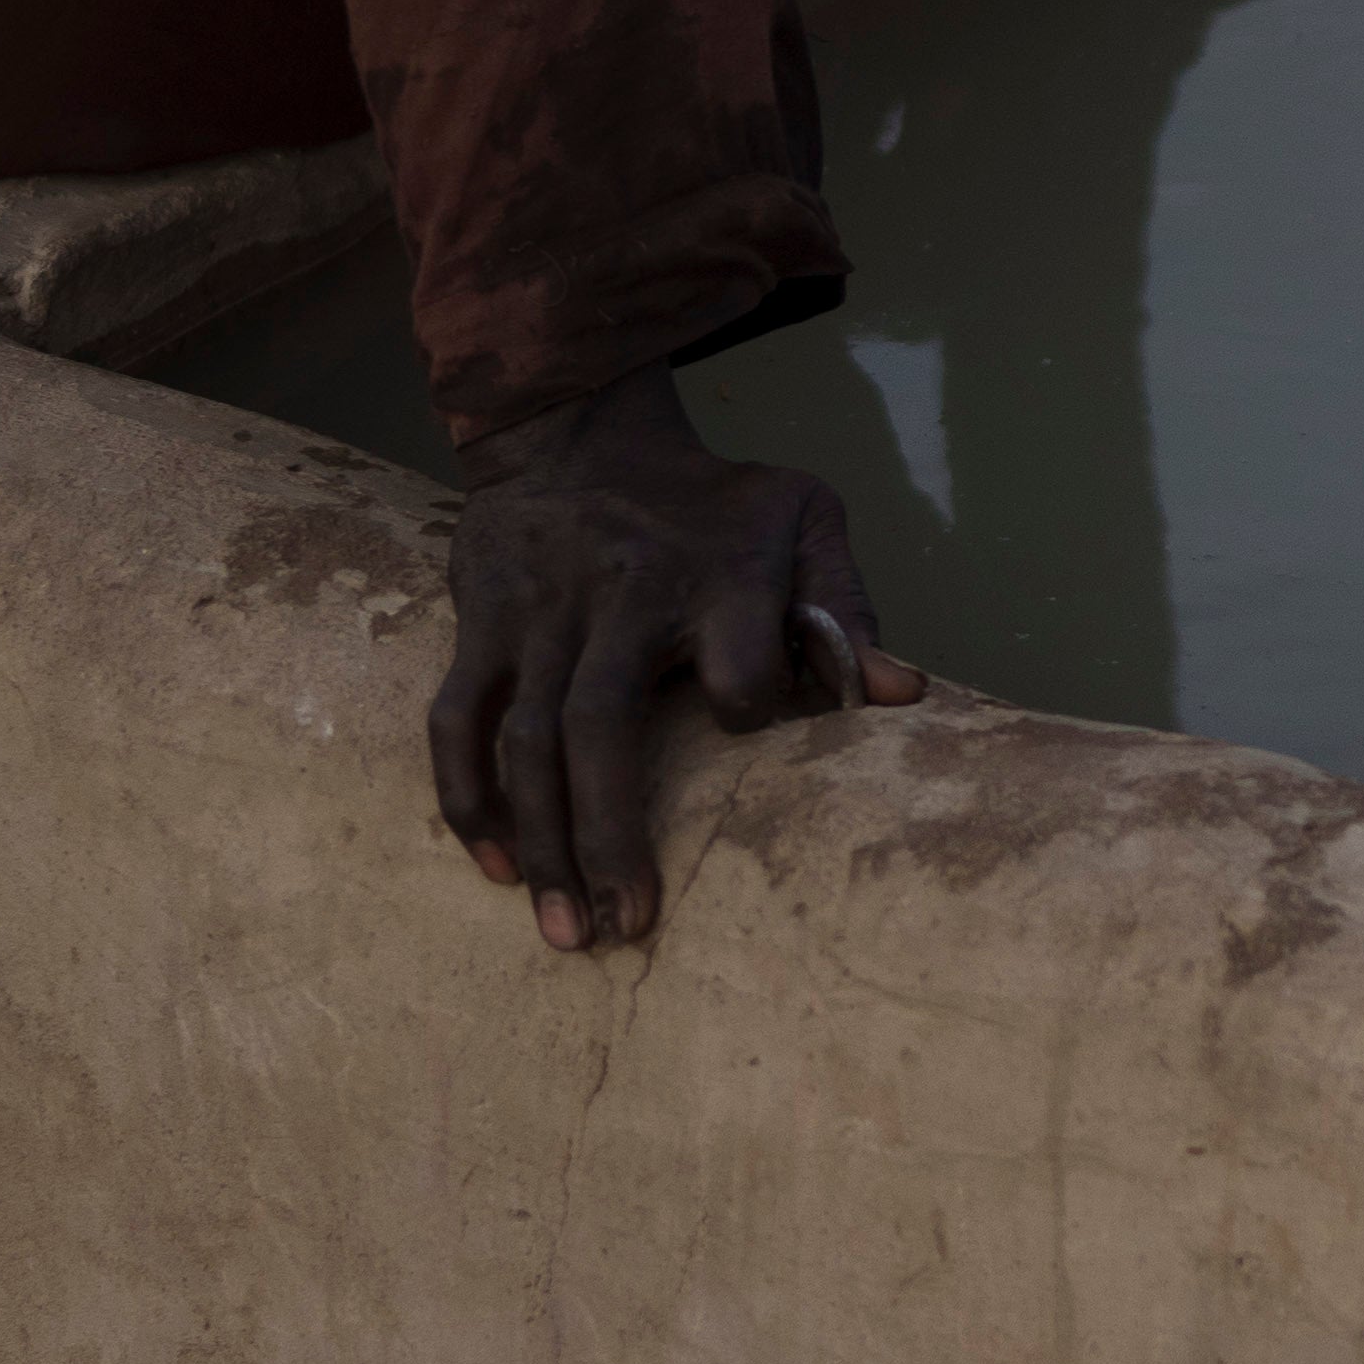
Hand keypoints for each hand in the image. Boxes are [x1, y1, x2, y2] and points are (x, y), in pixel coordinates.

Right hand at [431, 365, 922, 953]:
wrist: (575, 433)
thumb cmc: (712, 503)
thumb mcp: (803, 521)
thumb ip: (848, 609)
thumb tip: (904, 695)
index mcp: (719, 575)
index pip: (743, 671)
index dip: (753, 709)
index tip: (753, 734)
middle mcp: (622, 596)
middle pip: (601, 726)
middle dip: (610, 837)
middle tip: (625, 930)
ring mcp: (541, 612)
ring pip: (524, 740)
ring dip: (541, 842)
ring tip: (564, 931)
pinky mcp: (480, 620)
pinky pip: (458, 720)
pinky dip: (467, 797)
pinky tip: (493, 865)